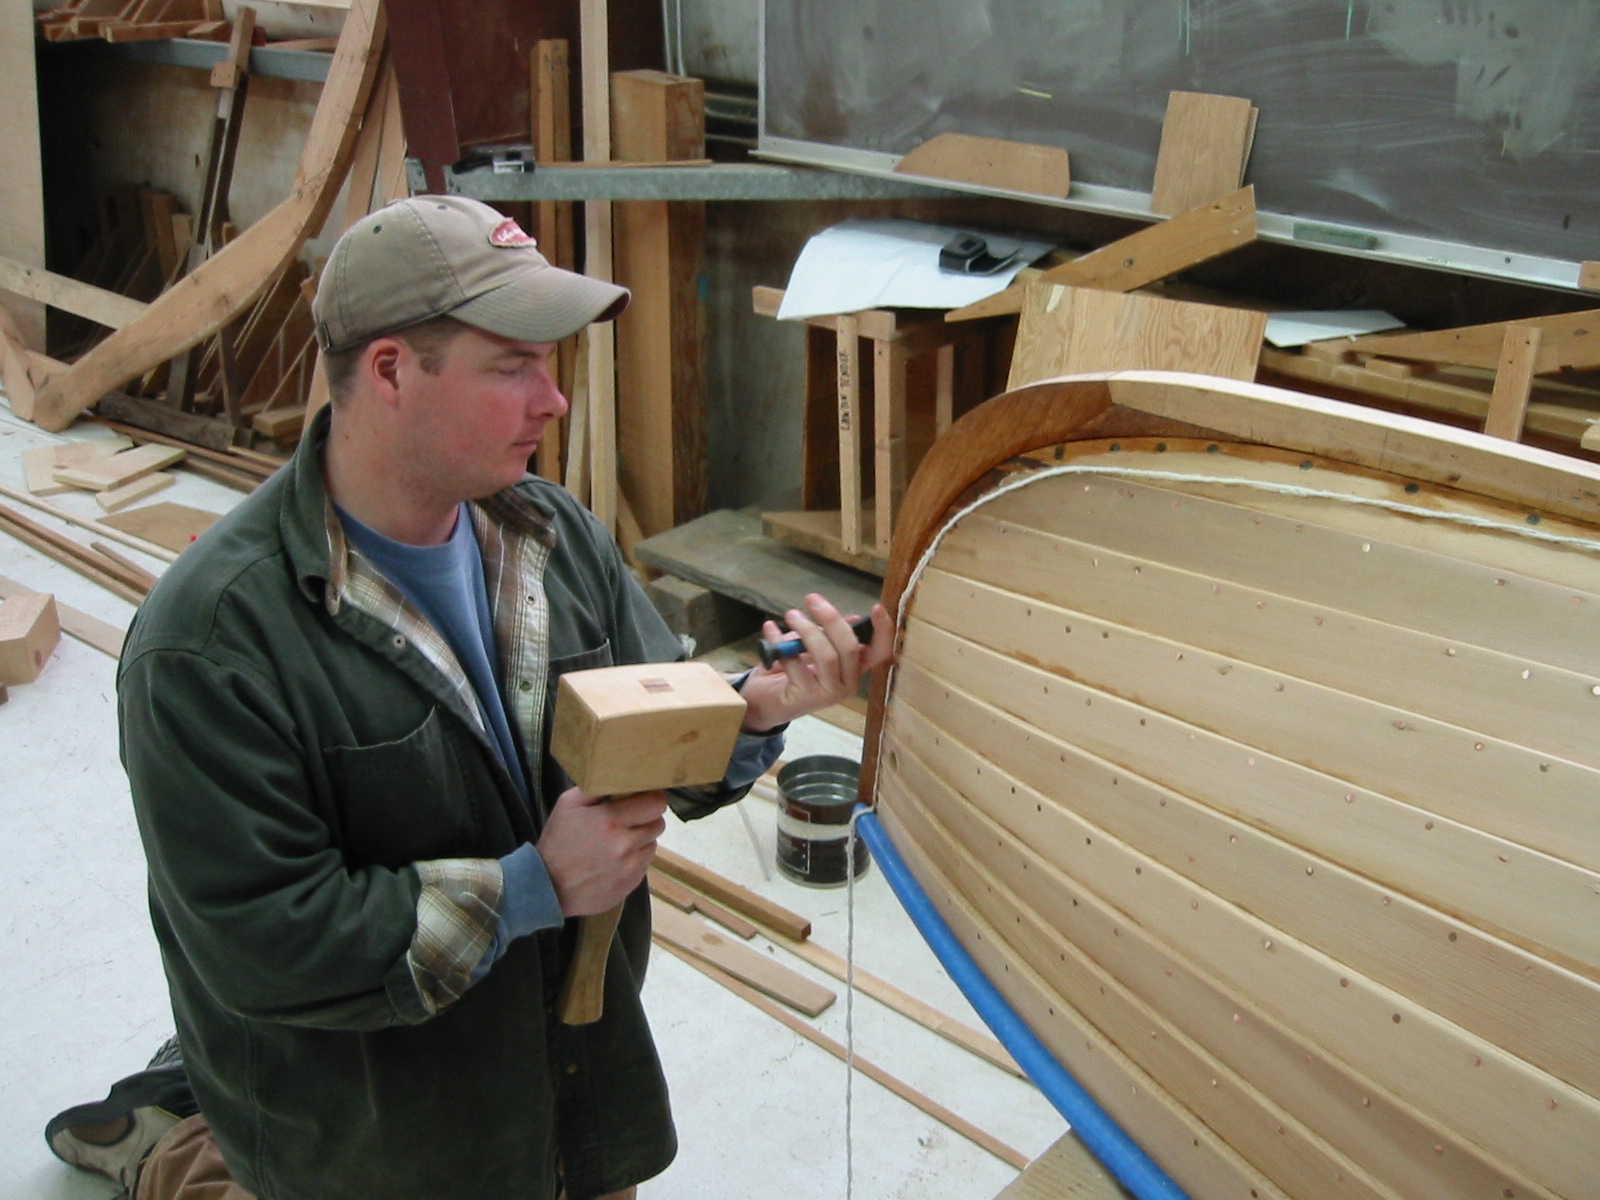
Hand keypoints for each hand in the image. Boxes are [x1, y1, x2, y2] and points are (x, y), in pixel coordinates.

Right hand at [536, 786, 667, 916]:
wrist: (548, 888)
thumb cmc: (557, 843)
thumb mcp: (567, 806)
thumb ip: (596, 787)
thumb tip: (620, 777)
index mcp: (611, 820)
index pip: (656, 803)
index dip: (650, 799)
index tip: (640, 800)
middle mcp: (626, 844)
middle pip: (658, 823)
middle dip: (646, 819)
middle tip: (628, 820)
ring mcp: (631, 867)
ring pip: (652, 844)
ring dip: (641, 840)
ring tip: (617, 842)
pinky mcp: (632, 884)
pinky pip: (645, 864)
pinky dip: (634, 859)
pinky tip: (614, 861)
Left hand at [738, 594, 893, 732]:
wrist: (761, 699)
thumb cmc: (790, 669)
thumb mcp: (811, 645)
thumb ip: (830, 634)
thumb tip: (853, 618)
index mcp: (854, 668)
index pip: (879, 652)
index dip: (883, 631)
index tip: (877, 607)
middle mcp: (848, 684)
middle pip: (851, 648)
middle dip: (832, 619)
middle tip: (812, 599)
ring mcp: (829, 694)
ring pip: (827, 656)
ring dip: (807, 630)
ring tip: (791, 615)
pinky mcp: (806, 699)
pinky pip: (797, 666)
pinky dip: (780, 643)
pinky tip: (769, 630)